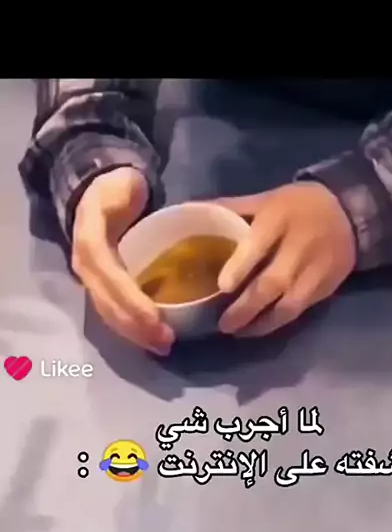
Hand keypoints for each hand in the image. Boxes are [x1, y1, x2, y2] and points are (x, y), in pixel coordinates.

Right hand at [72, 167, 173, 353]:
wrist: (95, 191)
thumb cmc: (116, 189)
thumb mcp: (122, 185)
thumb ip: (133, 198)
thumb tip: (159, 215)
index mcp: (90, 240)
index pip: (109, 276)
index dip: (130, 299)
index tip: (156, 317)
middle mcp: (85, 264)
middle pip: (107, 302)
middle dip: (135, 325)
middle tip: (166, 341)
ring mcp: (89, 278)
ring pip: (107, 312)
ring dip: (133, 333)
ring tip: (161, 346)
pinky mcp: (98, 286)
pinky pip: (110, 311)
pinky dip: (130, 328)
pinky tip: (150, 339)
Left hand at [215, 183, 355, 336]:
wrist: (350, 212)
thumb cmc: (299, 205)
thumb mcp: (267, 198)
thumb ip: (233, 209)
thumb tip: (190, 211)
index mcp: (280, 218)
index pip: (259, 244)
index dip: (240, 266)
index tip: (222, 286)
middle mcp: (299, 247)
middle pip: (272, 282)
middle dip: (246, 307)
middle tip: (224, 325)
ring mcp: (315, 271)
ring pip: (288, 304)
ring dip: (262, 323)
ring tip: (240, 333)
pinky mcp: (325, 287)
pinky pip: (300, 310)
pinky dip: (279, 321)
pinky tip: (261, 327)